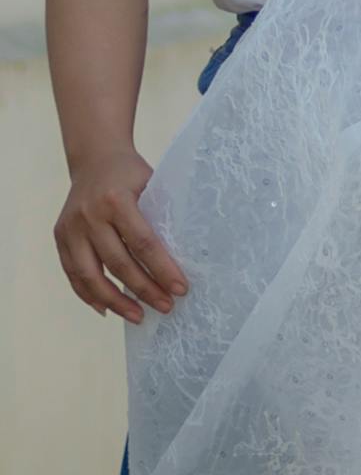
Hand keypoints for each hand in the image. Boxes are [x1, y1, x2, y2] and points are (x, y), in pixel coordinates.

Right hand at [56, 144, 185, 323]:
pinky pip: (72, 273)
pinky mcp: (60, 236)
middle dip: (144, 289)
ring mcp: (70, 228)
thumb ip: (161, 216)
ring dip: (115, 301)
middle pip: (119, 263)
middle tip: (166, 306)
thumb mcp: (151, 184)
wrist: (94, 157)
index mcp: (116, 199)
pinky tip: (107, 309)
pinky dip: (88, 294)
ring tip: (138, 316)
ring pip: (90, 275)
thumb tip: (185, 258)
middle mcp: (89, 215)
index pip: (143, 243)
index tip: (181, 289)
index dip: (162, 269)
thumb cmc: (131, 173)